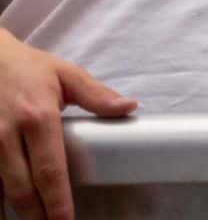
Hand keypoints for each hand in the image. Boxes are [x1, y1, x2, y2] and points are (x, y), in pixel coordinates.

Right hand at [0, 26, 132, 219]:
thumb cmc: (29, 68)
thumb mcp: (66, 74)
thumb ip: (96, 95)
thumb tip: (129, 107)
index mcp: (38, 118)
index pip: (51, 170)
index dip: (58, 201)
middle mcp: (8, 135)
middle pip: (23, 188)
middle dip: (37, 216)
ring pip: (1, 189)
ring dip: (19, 211)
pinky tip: (11, 209)